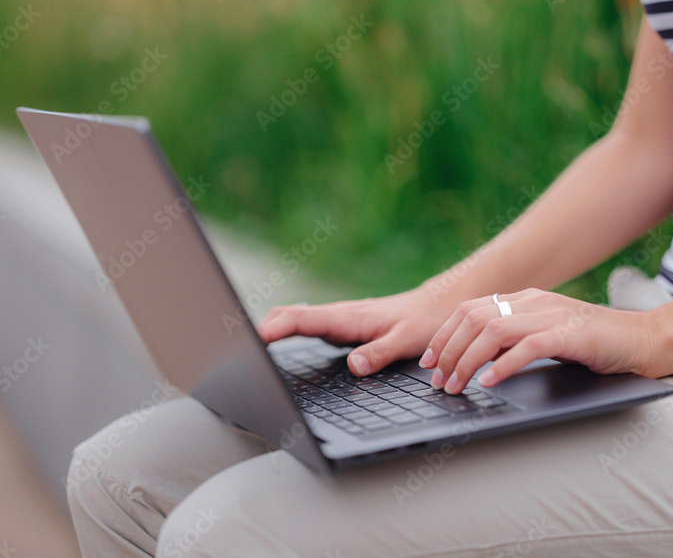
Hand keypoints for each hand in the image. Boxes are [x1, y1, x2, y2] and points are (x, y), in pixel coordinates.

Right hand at [257, 285, 463, 376]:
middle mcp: (338, 314)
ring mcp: (337, 318)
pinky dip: (284, 328)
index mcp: (348, 317)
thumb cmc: (423, 321)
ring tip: (244, 345)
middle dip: (261, 326)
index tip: (253, 339)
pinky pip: (304, 323)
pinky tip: (275, 341)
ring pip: (294, 316)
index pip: (302, 319)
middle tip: (235, 346)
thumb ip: (378, 354)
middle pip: (289, 314)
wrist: (437, 305)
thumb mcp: (406, 340)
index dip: (275, 329)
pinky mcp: (340, 324)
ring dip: (269, 326)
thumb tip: (352, 367)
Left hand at [419, 288, 661, 393]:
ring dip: (467, 361)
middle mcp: (533, 302)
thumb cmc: (594, 345)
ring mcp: (552, 315)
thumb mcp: (544, 337)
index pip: (469, 310)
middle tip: (437, 381)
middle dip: (447, 351)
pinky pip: (528, 347)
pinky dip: (503, 366)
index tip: (427, 362)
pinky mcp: (572, 334)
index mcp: (524, 300)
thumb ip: (512, 341)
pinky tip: (488, 382)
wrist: (644, 341)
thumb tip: (473, 361)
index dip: (442, 336)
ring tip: (456, 386)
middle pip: (473, 318)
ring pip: (493, 331)